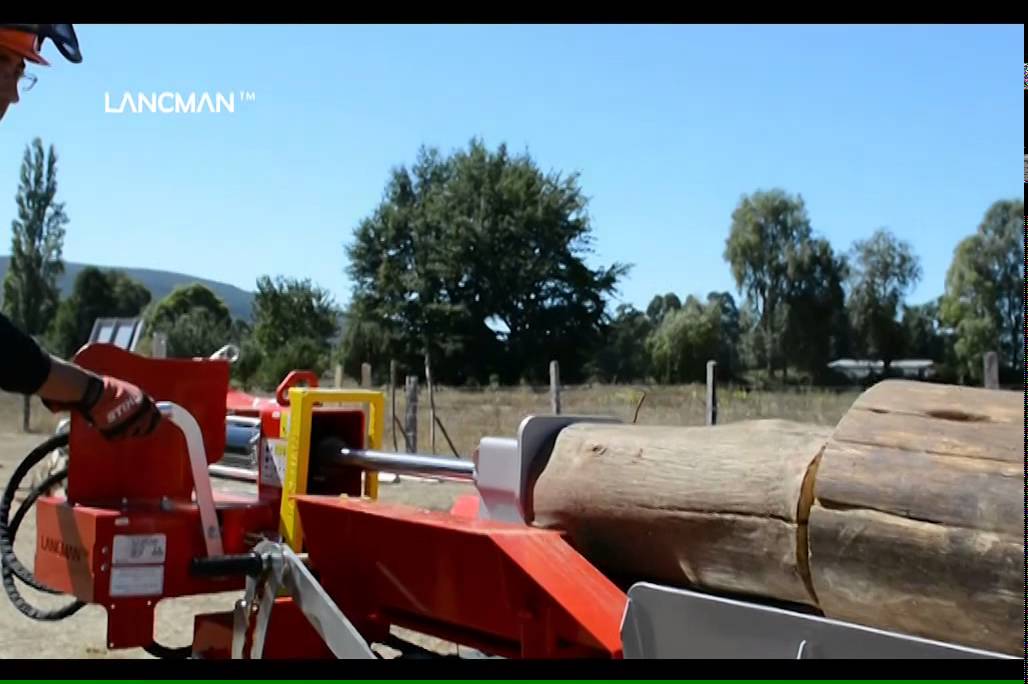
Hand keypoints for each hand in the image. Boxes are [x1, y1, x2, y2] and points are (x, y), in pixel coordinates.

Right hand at [43, 371, 162, 439]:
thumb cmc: (108, 389)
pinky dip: (112, 434)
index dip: (152, 423)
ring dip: (124, 431)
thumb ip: (139, 402)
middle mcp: (141, 414)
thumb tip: (146, 409)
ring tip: (114, 424)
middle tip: (129, 428)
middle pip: (145, 429)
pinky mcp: (118, 430)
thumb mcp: (130, 392)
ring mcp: (130, 423)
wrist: (94, 392)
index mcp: (146, 403)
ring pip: (130, 434)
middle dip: (138, 430)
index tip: (148, 426)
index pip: (157, 417)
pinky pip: (117, 437)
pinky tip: (107, 427)